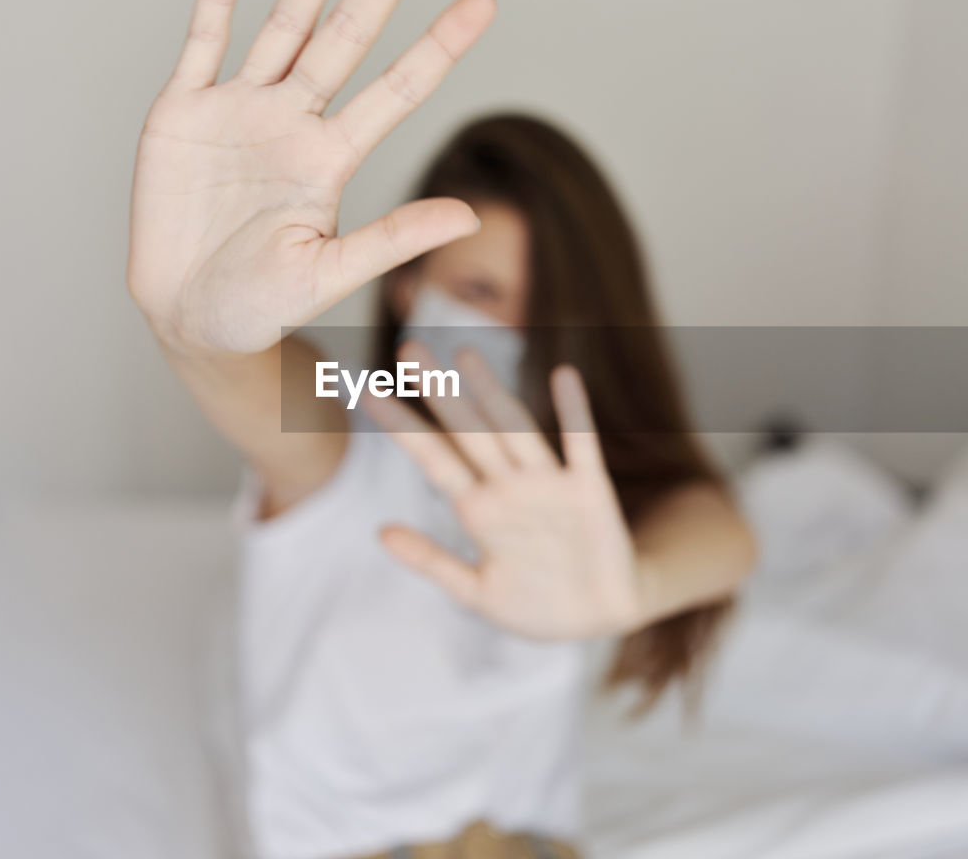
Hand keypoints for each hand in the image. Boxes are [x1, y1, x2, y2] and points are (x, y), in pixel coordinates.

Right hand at [128, 0, 494, 353]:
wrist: (187, 316)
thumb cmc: (260, 304)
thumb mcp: (328, 274)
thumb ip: (393, 239)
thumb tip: (468, 217)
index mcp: (330, 159)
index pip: (397, 88)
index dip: (438, 45)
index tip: (481, 1)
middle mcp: (293, 123)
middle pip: (347, 37)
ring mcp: (239, 110)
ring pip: (283, 25)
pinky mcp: (182, 111)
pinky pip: (202, 43)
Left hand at [364, 344, 645, 639]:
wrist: (601, 620)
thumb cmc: (537, 605)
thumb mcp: (476, 594)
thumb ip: (431, 562)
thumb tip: (380, 532)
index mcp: (479, 510)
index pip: (434, 458)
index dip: (403, 426)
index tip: (367, 390)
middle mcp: (510, 488)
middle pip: (468, 431)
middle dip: (439, 393)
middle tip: (409, 347)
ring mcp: (549, 486)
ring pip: (515, 430)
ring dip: (493, 393)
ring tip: (465, 354)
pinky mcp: (590, 492)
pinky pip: (581, 446)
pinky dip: (573, 412)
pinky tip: (563, 375)